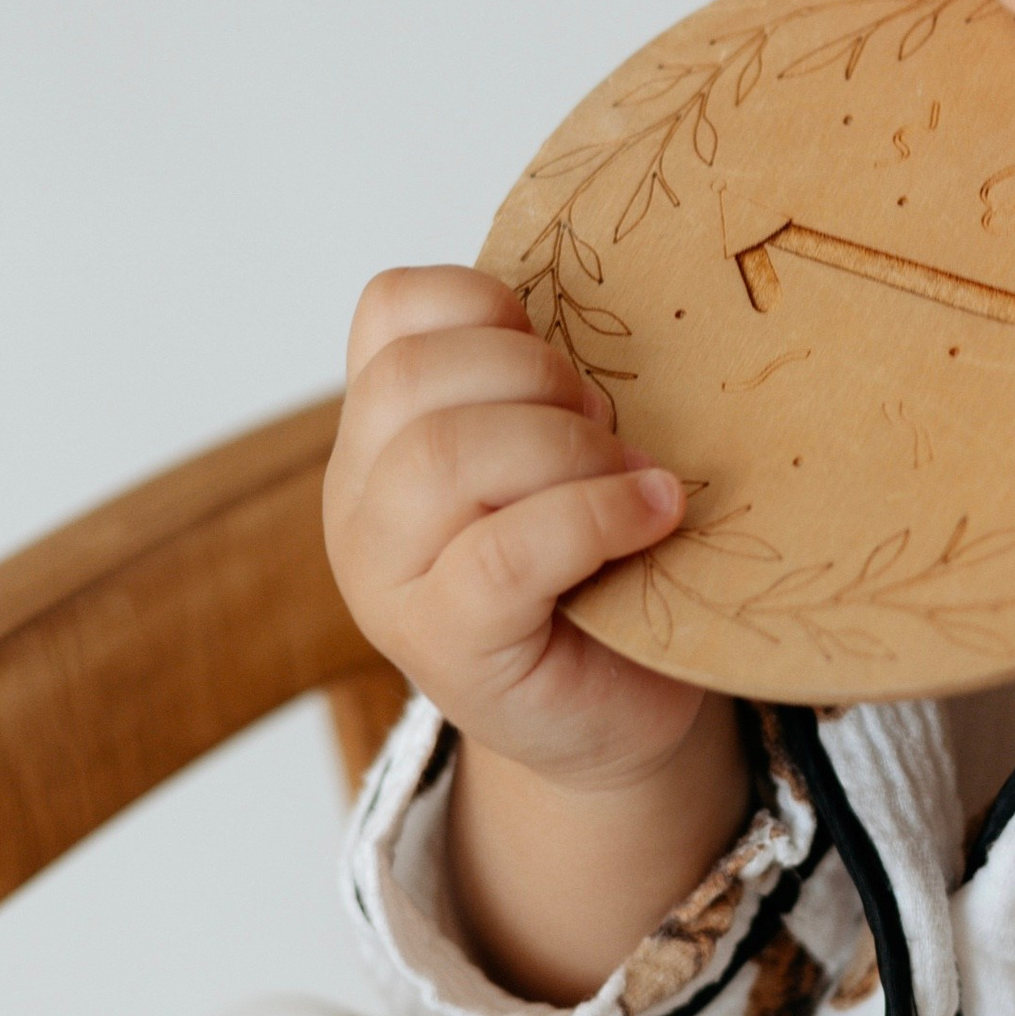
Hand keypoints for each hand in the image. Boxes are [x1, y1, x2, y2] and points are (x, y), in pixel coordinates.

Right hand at [324, 265, 711, 794]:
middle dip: (537, 375)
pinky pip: (502, 552)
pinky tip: (655, 515)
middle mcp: (359, 503)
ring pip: (442, 455)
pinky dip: (596, 516)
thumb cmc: (597, 572)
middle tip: (611, 427)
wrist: (610, 719)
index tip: (561, 349)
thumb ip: (544, 387)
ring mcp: (388, 581)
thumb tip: (623, 295)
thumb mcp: (558, 454)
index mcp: (380, 435)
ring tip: (632, 477)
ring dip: (565, 446)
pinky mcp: (444, 646)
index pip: (390, 309)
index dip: (486, 302)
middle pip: (414, 377)